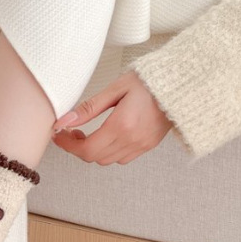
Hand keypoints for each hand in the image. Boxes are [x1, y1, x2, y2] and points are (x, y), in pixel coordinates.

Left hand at [50, 70, 172, 164]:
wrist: (180, 84)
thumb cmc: (149, 81)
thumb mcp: (115, 89)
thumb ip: (89, 108)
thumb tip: (65, 120)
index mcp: (122, 125)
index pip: (86, 149)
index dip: (68, 145)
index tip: (60, 135)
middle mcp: (132, 139)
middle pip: (95, 158)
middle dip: (78, 148)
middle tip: (71, 132)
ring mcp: (142, 145)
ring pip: (108, 160)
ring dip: (94, 151)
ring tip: (88, 134)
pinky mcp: (149, 145)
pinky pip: (123, 158)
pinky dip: (109, 152)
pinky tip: (107, 136)